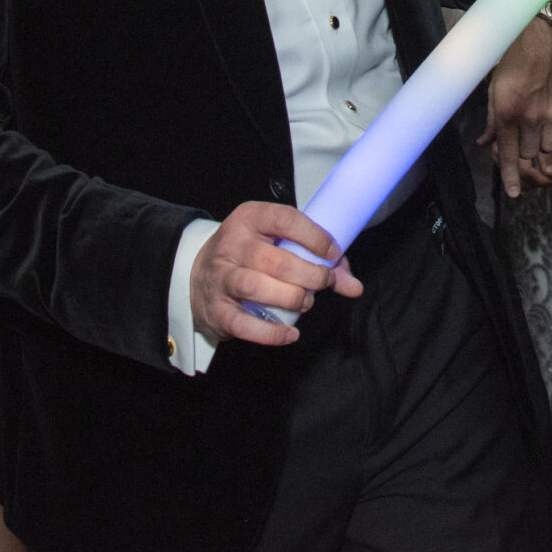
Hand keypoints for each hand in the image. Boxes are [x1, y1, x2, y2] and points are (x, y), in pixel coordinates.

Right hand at [187, 201, 363, 347]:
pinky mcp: (216, 309)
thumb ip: (317, 259)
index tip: (332, 254)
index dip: (314, 237)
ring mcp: (221, 277)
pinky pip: (243, 324)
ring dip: (291, 298)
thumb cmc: (248, 257)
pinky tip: (290, 333)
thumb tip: (353, 285)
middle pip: (275, 261)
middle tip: (324, 282)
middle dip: (310, 275)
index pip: (285, 219)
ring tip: (305, 302)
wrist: (198, 277)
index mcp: (250, 218)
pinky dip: (271, 333)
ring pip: (256, 287)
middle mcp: (232, 244)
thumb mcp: (277, 243)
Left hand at [478, 17, 551, 196]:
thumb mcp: (495, 86)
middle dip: (525, 159)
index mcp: (507, 113)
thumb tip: (485, 142)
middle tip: (527, 156)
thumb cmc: (514, 58)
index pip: (507, 154)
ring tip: (544, 159)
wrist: (545, 34)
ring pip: (549, 151)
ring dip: (545, 156)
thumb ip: (492, 118)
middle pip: (528, 155)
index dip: (510, 177)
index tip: (515, 193)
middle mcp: (530, 118)